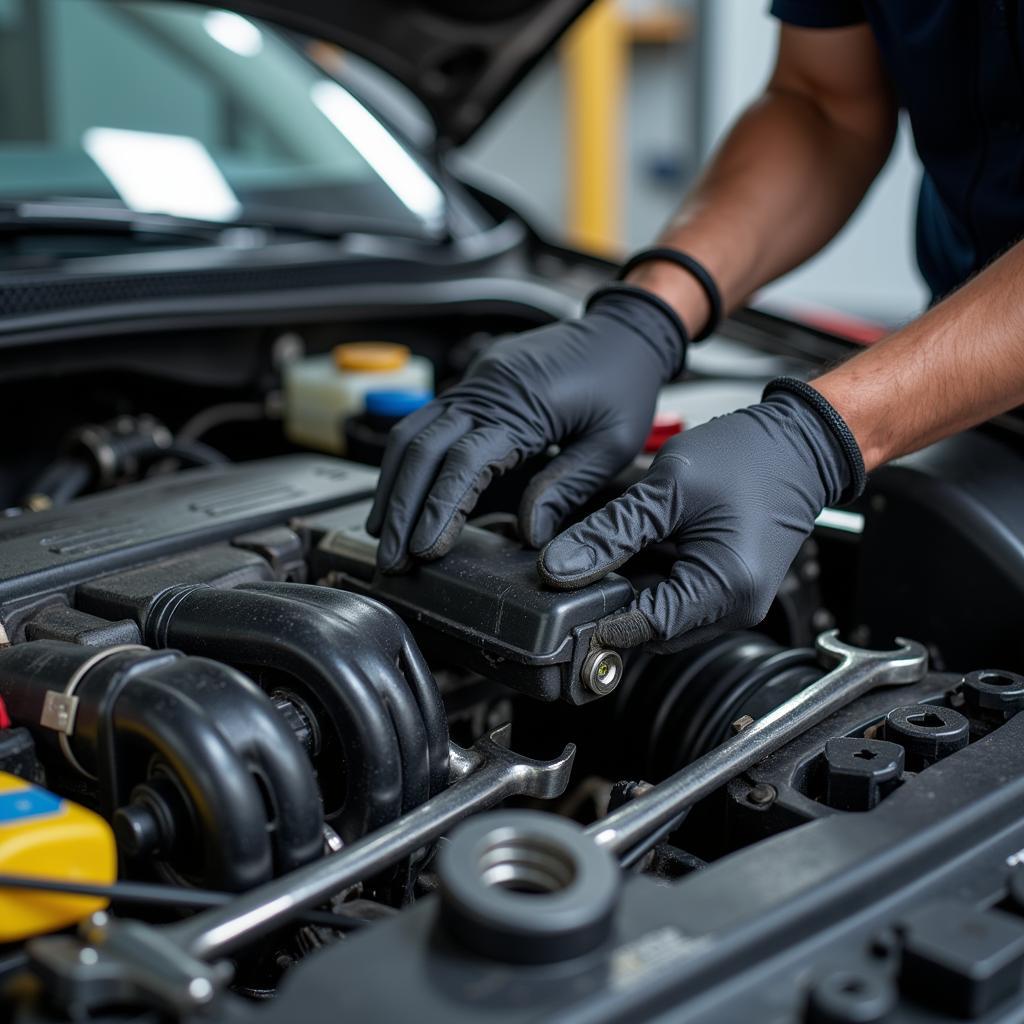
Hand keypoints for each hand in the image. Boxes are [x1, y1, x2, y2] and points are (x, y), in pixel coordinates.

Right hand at [366, 286, 686, 571]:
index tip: (423, 549)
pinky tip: (400, 494)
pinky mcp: (475, 384)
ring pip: (414, 433)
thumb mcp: (614, 443)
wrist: (624, 329)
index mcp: (525, 403)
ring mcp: (476, 382)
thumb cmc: (624, 384)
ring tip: (382, 534)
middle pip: (424, 449)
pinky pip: (426, 421)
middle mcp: (488, 387)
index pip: (465, 462)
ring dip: (393, 486)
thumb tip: (529, 535)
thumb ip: (567, 487)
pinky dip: (408, 461)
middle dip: (401, 508)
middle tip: (391, 558)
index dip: (440, 509)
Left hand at [538, 384, 862, 650]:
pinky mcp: (728, 587)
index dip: (597, 618)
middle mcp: (735, 608)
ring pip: (662, 615)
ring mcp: (734, 601)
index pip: (643, 629)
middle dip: (612, 604)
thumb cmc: (750, 456)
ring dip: (631, 590)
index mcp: (724, 588)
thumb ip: (610, 532)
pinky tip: (637, 548)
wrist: (800, 443)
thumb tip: (560, 568)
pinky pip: (679, 597)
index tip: (560, 601)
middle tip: (574, 572)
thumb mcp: (667, 489)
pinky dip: (652, 579)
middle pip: (652, 629)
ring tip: (608, 552)